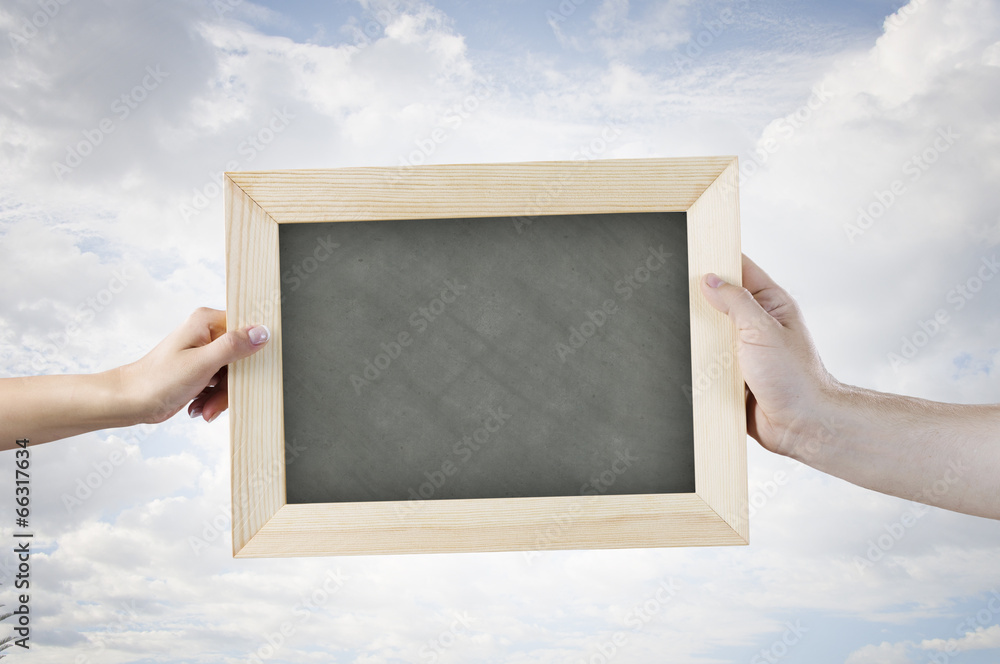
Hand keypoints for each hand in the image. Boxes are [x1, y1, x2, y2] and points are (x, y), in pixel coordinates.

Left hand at [118, 308, 269, 423]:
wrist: (132, 401)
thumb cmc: (157, 380)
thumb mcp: (201, 363)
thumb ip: (233, 346)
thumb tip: (262, 332)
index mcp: (207, 321)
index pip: (246, 330)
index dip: (251, 353)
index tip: (247, 373)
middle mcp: (207, 332)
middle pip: (241, 357)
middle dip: (231, 384)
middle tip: (217, 400)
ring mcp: (205, 351)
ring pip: (233, 373)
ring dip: (222, 396)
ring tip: (205, 408)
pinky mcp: (203, 368)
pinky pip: (223, 382)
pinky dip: (214, 398)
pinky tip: (201, 405)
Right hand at [699, 254, 839, 458]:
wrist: (801, 426)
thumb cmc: (796, 378)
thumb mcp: (762, 330)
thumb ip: (735, 302)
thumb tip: (709, 280)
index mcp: (769, 304)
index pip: (740, 269)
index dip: (717, 260)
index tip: (692, 255)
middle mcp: (754, 324)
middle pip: (718, 301)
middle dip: (699, 301)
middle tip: (679, 296)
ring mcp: (741, 350)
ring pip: (708, 333)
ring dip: (696, 337)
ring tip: (683, 333)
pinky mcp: (730, 375)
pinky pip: (705, 363)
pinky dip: (696, 363)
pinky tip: (684, 361)